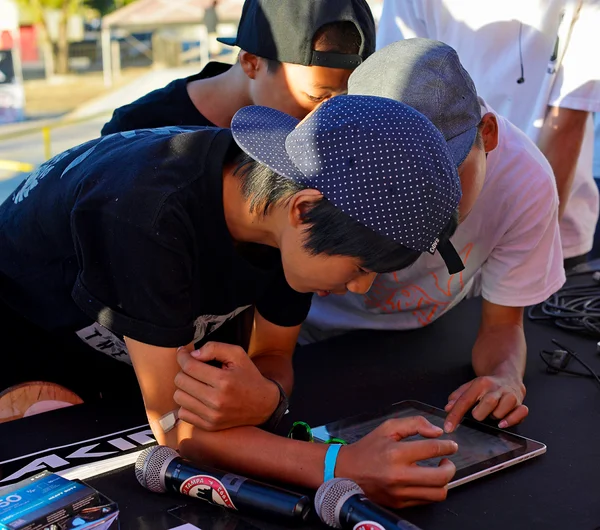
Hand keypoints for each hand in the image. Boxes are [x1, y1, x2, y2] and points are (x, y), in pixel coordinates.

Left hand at [174, 342, 279, 431]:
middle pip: (181, 381)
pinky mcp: (209, 426)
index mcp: (224, 380)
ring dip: (184, 387)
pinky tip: (197, 397)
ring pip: (178, 397)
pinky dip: (187, 403)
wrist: (263, 404)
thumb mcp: (237, 354)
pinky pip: (183, 413)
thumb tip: (192, 355)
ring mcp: (212, 416)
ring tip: (196, 383)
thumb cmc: (249, 376)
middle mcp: (216, 400)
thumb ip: (214, 348)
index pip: (189, 367)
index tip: (183, 353)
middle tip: (193, 368)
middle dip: (184, 371)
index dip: (182, 357)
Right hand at [336, 416, 457, 508]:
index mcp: (396, 453)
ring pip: (437, 493)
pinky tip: (425, 480)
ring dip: (444, 482)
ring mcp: (400, 492)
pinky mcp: (400, 504)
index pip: (432, 449)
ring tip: (438, 472)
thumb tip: (437, 431)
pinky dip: (431, 490)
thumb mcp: (387, 428)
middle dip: (450, 467)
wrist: (347, 471)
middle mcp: (399, 475)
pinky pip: (426, 500)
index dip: (447, 446)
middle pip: (440, 477)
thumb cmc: (368, 448)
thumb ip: (414, 424)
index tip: (451, 445)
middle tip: (447, 460)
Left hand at [444, 374, 527, 431]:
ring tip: (492, 413)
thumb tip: (447, 408)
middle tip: (478, 414)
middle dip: (480, 413)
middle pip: (488, 402)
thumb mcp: (470, 387)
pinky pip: (521, 412)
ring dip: (495, 416)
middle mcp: (496, 388)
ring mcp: (510, 395)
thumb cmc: (487, 386)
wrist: (508, 376)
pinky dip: (512, 420)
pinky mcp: (521, 403)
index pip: (466, 400)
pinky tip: (503, 422)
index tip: (448, 427)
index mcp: (481, 384)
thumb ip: (458, 396)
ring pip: (503, 409)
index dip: (455, 415)